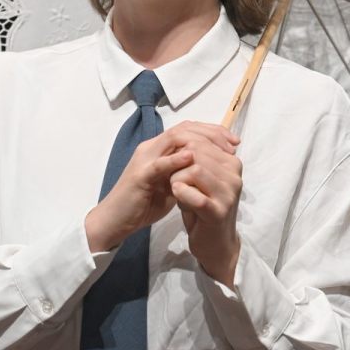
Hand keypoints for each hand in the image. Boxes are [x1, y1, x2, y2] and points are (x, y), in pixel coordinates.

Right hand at [84, 122, 230, 252]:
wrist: (115, 221)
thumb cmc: (143, 204)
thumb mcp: (170, 184)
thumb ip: (185, 172)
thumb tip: (210, 167)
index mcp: (158, 149)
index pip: (187, 128)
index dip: (212, 131)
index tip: (234, 141)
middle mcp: (151, 148)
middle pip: (183, 128)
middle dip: (211, 133)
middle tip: (232, 144)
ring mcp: (144, 160)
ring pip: (173, 138)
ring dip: (199, 142)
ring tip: (220, 149)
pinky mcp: (139, 176)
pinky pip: (158, 164)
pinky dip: (176, 159)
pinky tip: (192, 159)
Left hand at [167, 123, 242, 287]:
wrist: (214, 244)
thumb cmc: (203, 208)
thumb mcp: (201, 179)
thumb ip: (196, 157)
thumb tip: (183, 133)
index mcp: (232, 162)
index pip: (204, 139)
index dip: (181, 146)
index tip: (174, 161)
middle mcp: (234, 174)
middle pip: (197, 151)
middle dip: (177, 161)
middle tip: (172, 177)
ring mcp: (228, 193)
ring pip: (194, 169)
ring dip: (177, 178)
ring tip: (175, 189)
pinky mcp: (218, 212)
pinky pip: (194, 195)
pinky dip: (181, 194)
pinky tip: (177, 196)